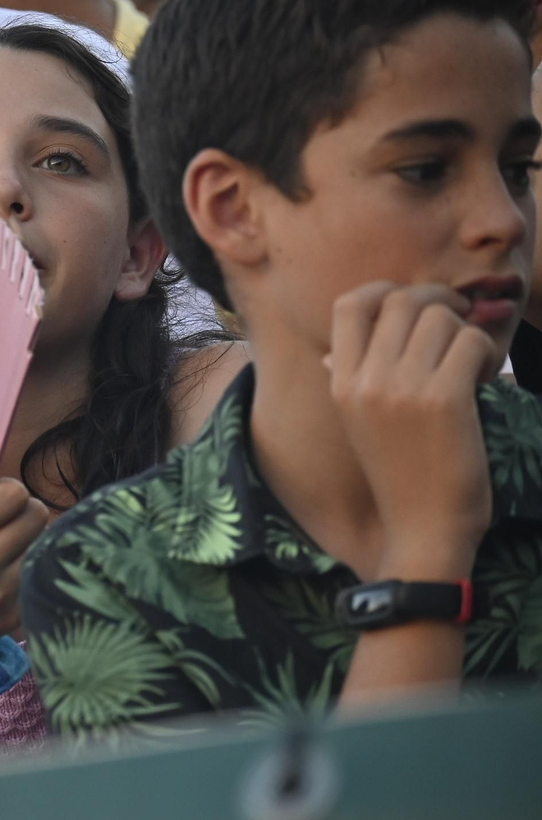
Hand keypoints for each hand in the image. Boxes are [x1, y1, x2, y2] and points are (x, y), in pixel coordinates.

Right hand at [0, 447, 50, 659]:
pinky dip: (31, 566)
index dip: (7, 489)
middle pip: (36, 514)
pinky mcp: (16, 615)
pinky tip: (8, 572)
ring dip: (30, 539)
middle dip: (24, 509)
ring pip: (45, 543)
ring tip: (7, 546)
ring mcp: (0, 595)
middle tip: (6, 520)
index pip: (12, 493)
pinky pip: (42, 572)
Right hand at [328, 281, 494, 578]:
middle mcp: (365, 379)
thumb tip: (333, 354)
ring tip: (470, 362)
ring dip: (465, 331)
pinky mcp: (444, 398)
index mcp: (341, 383)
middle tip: (456, 324)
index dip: (385, 290)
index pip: (350, 303)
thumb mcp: (358, 426)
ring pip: (441, 317)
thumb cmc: (397, 476)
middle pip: (403, 299)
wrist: (421, 529)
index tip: (411, 307)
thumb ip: (347, 383)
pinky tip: (483, 378)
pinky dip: (485, 353)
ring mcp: (402, 388)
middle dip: (438, 301)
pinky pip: (471, 342)